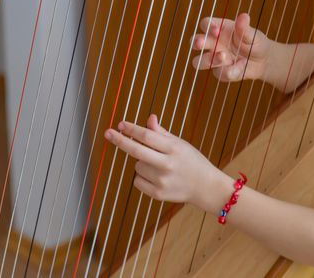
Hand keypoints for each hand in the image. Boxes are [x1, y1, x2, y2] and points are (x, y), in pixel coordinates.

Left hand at [104, 114, 226, 208]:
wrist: (206, 187)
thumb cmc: (192, 161)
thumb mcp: (180, 143)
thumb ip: (161, 133)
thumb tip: (149, 119)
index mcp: (174, 148)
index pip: (147, 136)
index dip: (132, 129)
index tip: (120, 124)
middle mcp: (167, 164)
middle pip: (136, 151)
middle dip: (120, 140)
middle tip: (108, 132)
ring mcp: (162, 180)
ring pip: (137, 166)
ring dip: (142, 163)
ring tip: (159, 166)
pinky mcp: (158, 194)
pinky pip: (137, 181)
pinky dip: (142, 177)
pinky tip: (156, 177)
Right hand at [191, 13, 271, 81]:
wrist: (263, 60)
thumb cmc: (254, 43)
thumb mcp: (252, 34)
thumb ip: (245, 28)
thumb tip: (244, 16)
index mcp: (219, 29)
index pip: (206, 24)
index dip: (208, 26)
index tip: (216, 30)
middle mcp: (212, 44)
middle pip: (195, 42)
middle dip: (196, 42)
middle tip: (200, 43)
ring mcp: (214, 59)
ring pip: (198, 62)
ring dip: (208, 59)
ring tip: (223, 56)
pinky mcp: (220, 73)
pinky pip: (219, 73)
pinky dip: (231, 71)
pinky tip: (242, 67)